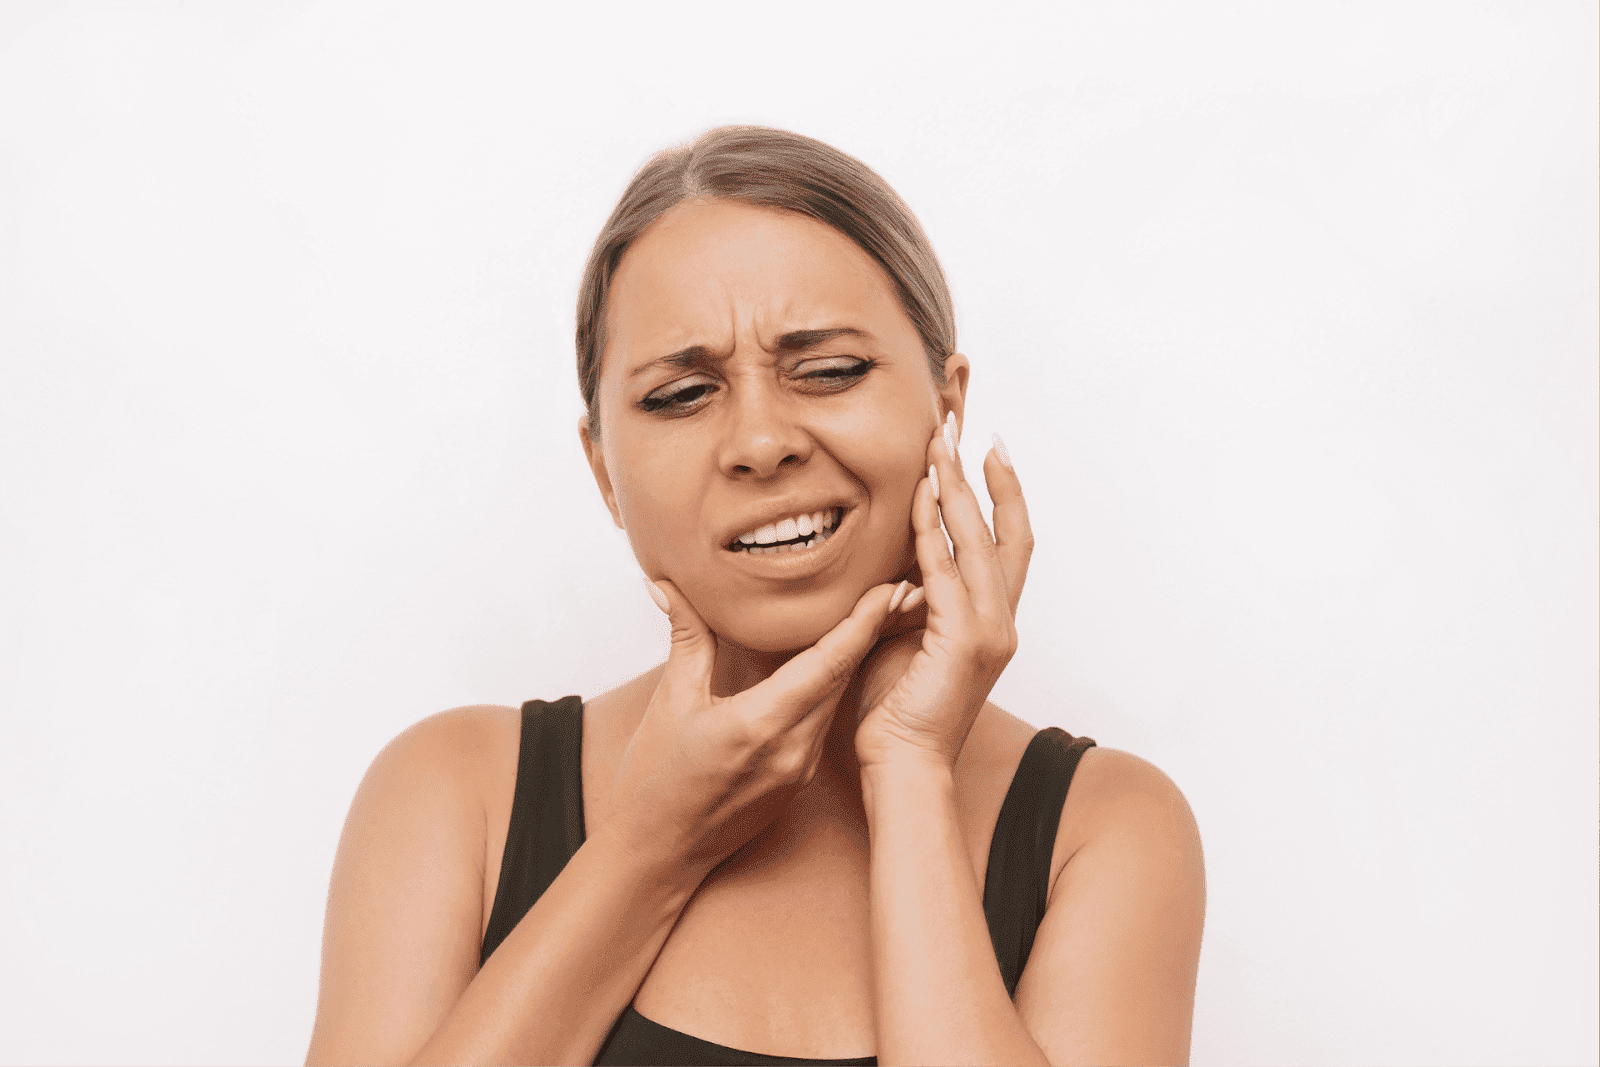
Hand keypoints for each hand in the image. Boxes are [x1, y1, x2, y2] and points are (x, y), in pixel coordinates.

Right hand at [600, 578, 900, 878]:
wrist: (658, 855)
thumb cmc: (655, 782)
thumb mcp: (670, 701)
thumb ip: (685, 637)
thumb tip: (663, 585)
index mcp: (762, 724)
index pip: (829, 664)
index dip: (862, 623)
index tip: (889, 588)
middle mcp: (792, 748)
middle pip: (844, 679)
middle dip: (872, 632)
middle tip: (899, 587)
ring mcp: (799, 769)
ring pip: (837, 701)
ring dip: (856, 660)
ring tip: (878, 617)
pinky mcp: (797, 780)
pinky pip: (823, 723)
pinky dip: (833, 689)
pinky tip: (838, 665)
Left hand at [854, 419, 1032, 772]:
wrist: (903, 766)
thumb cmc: (897, 712)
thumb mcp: (905, 640)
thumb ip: (912, 600)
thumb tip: (898, 566)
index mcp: (992, 622)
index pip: (1008, 545)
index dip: (1002, 495)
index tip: (986, 450)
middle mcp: (1002, 622)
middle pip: (1007, 531)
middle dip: (985, 475)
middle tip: (962, 426)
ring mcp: (990, 631)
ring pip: (979, 542)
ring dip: (957, 490)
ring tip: (939, 445)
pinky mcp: (964, 641)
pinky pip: (947, 572)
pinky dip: (934, 531)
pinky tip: (920, 498)